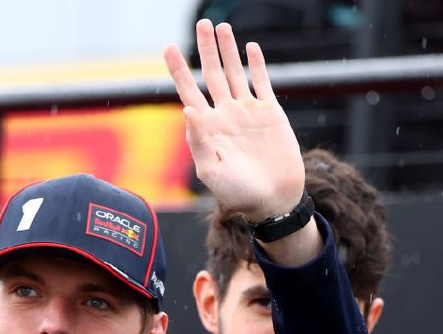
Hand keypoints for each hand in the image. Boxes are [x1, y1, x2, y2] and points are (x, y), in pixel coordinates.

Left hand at [164, 20, 305, 222]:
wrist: (273, 200)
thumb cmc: (239, 194)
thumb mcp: (211, 172)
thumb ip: (198, 142)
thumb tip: (186, 109)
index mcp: (207, 128)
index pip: (189, 91)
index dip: (179, 70)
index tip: (169, 48)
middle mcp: (225, 115)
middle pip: (211, 74)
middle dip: (205, 49)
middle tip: (201, 24)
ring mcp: (247, 112)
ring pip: (235, 73)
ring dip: (228, 50)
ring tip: (220, 27)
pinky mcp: (270, 113)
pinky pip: (261, 83)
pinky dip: (255, 65)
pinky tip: (250, 48)